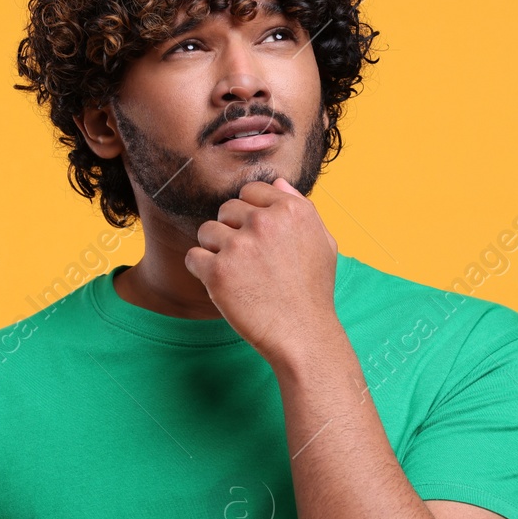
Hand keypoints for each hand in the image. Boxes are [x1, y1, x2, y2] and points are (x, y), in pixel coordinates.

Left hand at [184, 178, 340, 365]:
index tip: (259, 239)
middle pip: (226, 209)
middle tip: (250, 262)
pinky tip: (224, 286)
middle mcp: (265, 222)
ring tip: (238, 275)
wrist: (303, 335)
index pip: (251, 192)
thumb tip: (276, 182)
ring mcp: (239, 246)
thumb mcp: (323, 243)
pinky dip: (202, 271)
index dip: (252, 215)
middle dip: (233, 231)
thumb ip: (301, 208)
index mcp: (291, 210)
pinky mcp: (217, 272)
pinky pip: (193, 257)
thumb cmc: (313, 291)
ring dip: (216, 250)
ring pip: (207, 231)